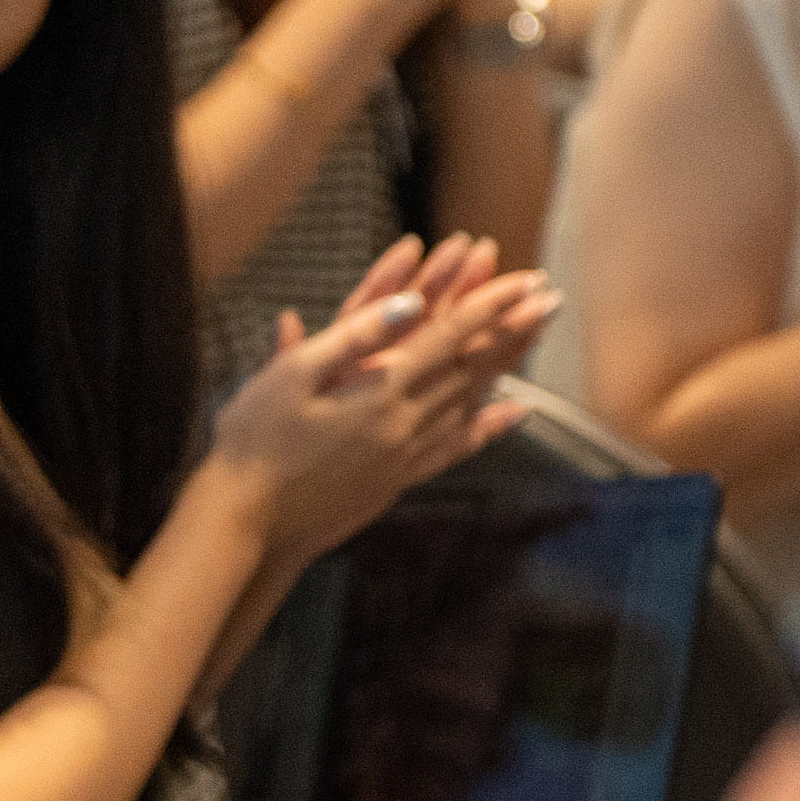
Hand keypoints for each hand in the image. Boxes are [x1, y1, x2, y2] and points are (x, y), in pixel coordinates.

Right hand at [208, 236, 553, 561]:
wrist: (247, 521)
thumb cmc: (254, 441)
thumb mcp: (292, 375)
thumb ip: (355, 336)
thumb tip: (412, 302)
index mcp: (380, 394)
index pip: (450, 338)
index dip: (491, 305)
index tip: (527, 279)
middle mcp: (405, 427)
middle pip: (474, 368)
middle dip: (514, 329)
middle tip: (552, 298)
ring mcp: (405, 457)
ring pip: (472, 403)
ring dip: (509, 366)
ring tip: (537, 338)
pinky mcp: (397, 480)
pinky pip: (457, 446)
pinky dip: (490, 425)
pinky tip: (514, 412)